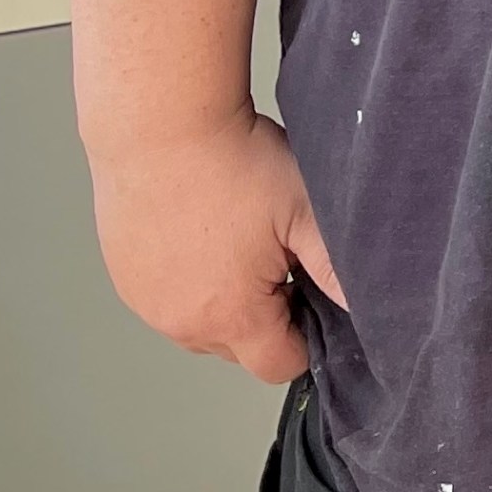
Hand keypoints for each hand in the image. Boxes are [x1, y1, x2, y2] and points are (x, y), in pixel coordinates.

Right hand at [87, 109, 344, 383]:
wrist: (160, 126)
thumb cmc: (233, 163)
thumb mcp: (305, 213)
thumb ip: (338, 270)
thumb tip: (366, 306)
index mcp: (230, 316)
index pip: (279, 365)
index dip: (306, 336)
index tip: (311, 291)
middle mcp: (179, 322)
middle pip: (239, 349)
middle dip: (267, 317)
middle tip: (279, 255)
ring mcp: (146, 301)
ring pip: (201, 325)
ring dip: (227, 300)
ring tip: (241, 239)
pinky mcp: (125, 275)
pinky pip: (168, 298)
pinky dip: (191, 279)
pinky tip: (206, 231)